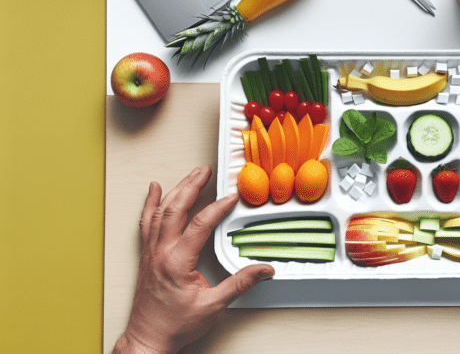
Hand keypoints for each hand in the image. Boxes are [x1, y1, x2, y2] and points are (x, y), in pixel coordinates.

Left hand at [114, 166, 274, 353]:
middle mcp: (161, 252)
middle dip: (192, 186)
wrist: (148, 338)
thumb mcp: (213, 306)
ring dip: (176, 190)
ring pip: (160, 212)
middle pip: (175, 209)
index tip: (231, 198)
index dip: (217, 208)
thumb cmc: (175, 325)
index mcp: (177, 262)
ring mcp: (151, 252)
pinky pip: (146, 222)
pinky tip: (154, 190)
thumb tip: (263, 270)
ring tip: (190, 175)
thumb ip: (239, 284)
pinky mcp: (147, 255)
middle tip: (206, 171)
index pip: (199, 225)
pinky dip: (150, 203)